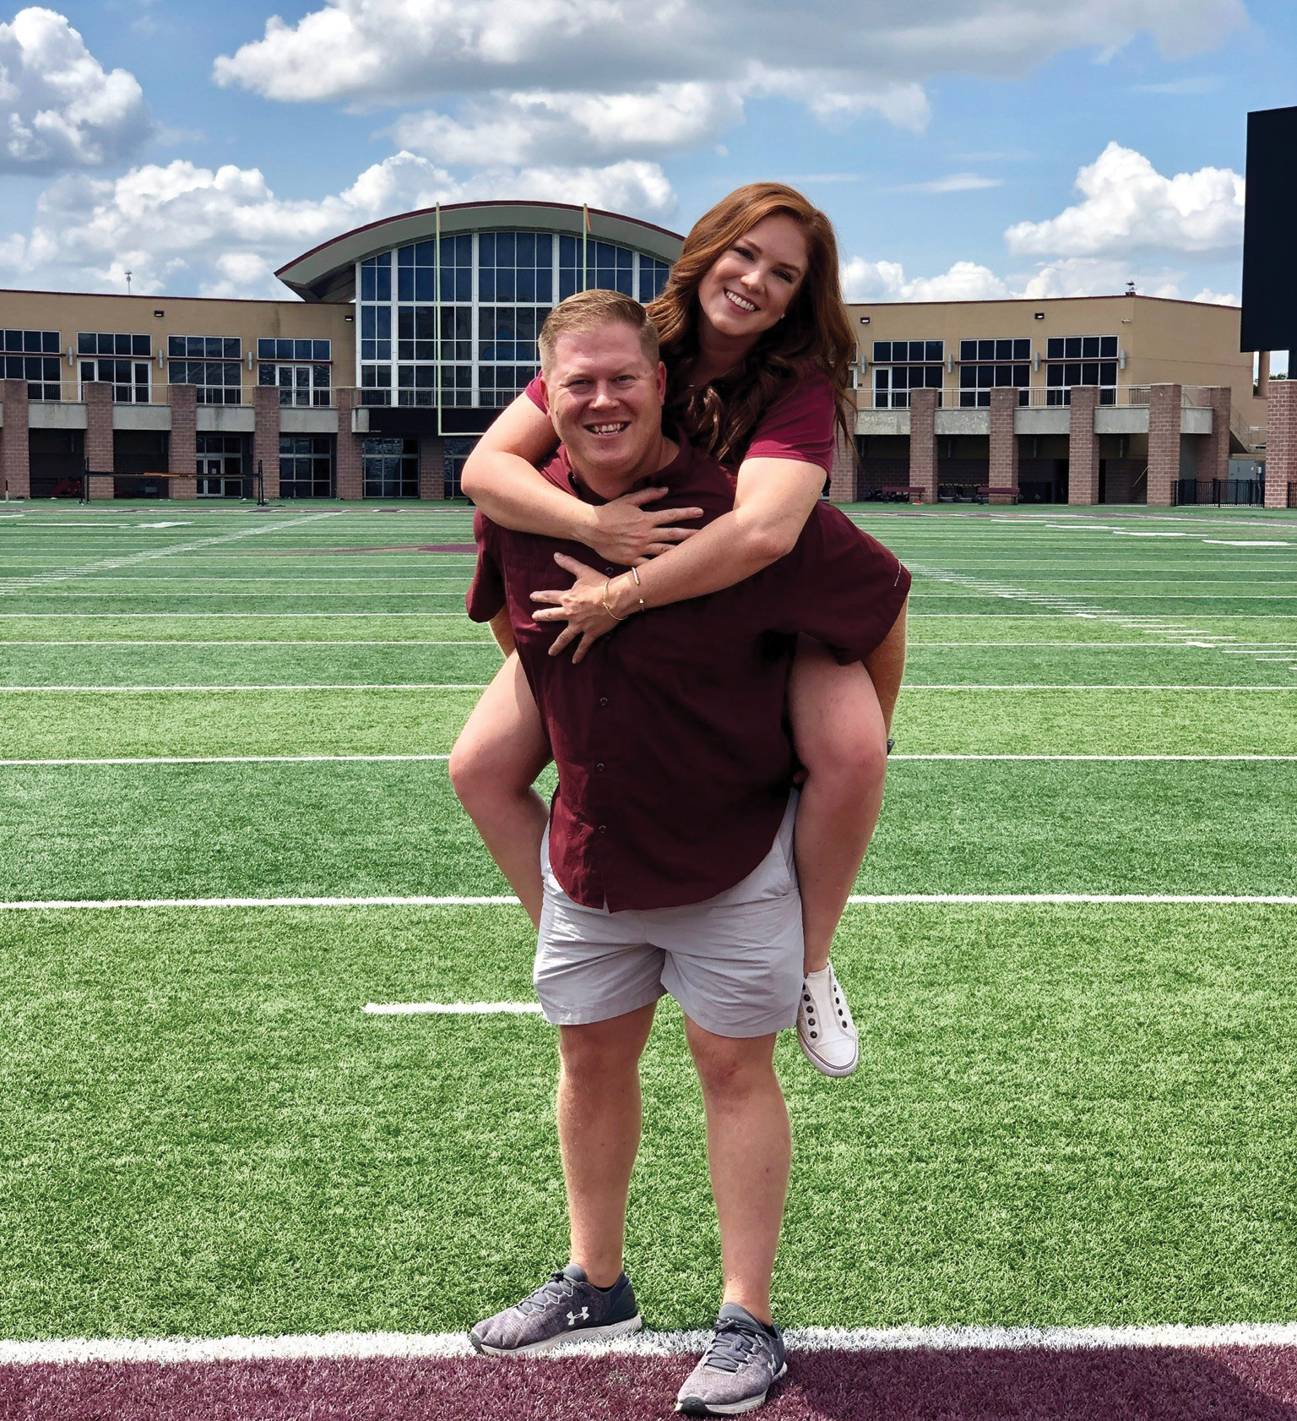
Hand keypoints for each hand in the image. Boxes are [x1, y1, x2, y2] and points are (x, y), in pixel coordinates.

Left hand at [532, 553, 628, 663]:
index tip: (532, 597)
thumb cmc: (601, 583)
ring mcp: (579, 625)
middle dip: (542, 617)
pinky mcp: (590, 633)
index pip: (549, 597)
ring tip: (551, 653)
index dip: (540, 596)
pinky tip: (574, 661)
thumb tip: (555, 555)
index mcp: (567, 598)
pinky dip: (579, 654)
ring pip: (564, 637)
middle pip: (552, 616)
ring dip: (557, 646)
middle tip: (535, 618)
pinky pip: (583, 646)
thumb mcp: (583, 571)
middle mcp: (570, 613)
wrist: (616, 598)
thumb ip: (569, 563)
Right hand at [588, 487, 702, 564]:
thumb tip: (666, 489)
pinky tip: (672, 570)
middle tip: (705, 535)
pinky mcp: (631, 559)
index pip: (672, 515)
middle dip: (690, 534)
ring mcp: (639, 548)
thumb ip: (648, 494)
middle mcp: (645, 534)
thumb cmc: (610, 512)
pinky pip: (649, 565)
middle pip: (673, 534)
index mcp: (646, 519)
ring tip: (693, 553)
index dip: (687, 513)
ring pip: (664, 551)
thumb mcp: (628, 499)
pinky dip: (660, 567)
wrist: (591, 528)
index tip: (700, 512)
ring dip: (680, 551)